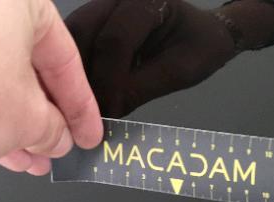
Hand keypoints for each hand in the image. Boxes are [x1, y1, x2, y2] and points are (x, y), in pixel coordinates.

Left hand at [0, 0, 104, 174]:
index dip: (80, 108)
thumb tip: (55, 137)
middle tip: (50, 150)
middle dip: (39, 119)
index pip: (64, 60)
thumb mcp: (28, 120)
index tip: (85, 135)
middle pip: (23, 68)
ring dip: (8, 122)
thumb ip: (51, 131)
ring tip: (21, 158)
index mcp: (21, 0)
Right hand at [66, 0, 238, 116]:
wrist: (202, 33)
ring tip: (79, 108)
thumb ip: (140, 90)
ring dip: (71, 75)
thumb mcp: (179, 72)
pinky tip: (77, 95)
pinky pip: (74, 42)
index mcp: (147, 1)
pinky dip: (72, 70)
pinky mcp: (93, 18)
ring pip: (72, 37)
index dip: (106, 82)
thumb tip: (103, 115)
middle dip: (82, 79)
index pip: (115, 41)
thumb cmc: (198, 49)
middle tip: (84, 117)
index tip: (103, 117)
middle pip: (84, 34)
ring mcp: (103, 4)